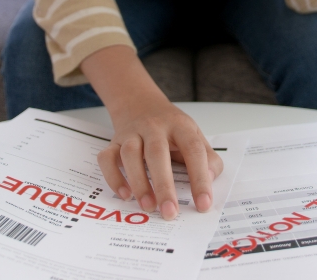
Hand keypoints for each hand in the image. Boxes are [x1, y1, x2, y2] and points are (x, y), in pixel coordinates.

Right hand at [82, 46, 224, 219]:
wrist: (140, 103)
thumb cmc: (171, 128)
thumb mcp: (195, 135)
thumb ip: (208, 159)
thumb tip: (210, 181)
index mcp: (180, 126)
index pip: (193, 150)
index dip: (200, 178)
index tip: (203, 205)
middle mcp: (154, 127)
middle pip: (157, 152)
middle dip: (164, 185)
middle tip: (170, 213)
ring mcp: (131, 133)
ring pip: (130, 154)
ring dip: (138, 182)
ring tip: (148, 207)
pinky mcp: (113, 142)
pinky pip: (107, 158)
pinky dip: (113, 177)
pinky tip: (125, 194)